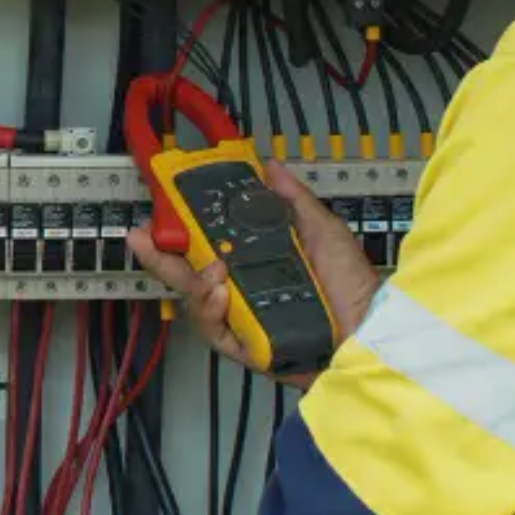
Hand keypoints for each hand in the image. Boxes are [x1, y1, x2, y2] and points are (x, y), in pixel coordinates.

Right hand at [124, 163, 382, 379]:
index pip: (206, 245)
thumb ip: (291, 200)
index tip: (158, 215)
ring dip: (195, 283)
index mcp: (255, 262)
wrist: (371, 328)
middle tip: (143, 238)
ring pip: (195, 301)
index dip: (179, 232)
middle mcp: (244, 291)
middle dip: (160, 256)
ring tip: (213, 272)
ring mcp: (243, 320)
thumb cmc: (352, 284)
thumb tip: (269, 167)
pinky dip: (212, 311)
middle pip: (188, 274)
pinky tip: (220, 294)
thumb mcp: (322, 230)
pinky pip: (215, 331)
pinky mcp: (247, 347)